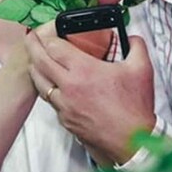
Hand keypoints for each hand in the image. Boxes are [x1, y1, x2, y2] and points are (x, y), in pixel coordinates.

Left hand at [25, 22, 155, 163]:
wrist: (132, 141)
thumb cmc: (134, 108)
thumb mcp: (141, 69)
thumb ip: (136, 46)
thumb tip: (131, 38)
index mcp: (84, 70)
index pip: (54, 47)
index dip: (48, 36)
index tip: (46, 30)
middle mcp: (69, 87)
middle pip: (40, 61)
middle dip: (32, 46)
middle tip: (29, 37)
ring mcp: (65, 105)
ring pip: (40, 83)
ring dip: (35, 68)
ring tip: (34, 60)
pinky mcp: (66, 120)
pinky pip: (50, 101)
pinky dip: (47, 90)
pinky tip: (51, 86)